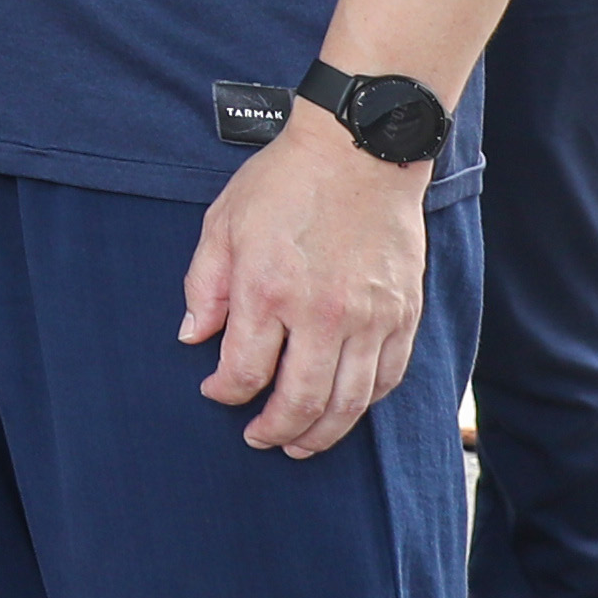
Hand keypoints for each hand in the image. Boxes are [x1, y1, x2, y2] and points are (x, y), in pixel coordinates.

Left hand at [184, 123, 427, 455]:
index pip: (245, 371)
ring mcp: (371, 318)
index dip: (226, 392)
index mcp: (268, 291)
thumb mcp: (222, 224)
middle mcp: (323, 314)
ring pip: (349, 402)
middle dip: (276, 430)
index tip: (216, 393)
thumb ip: (205, 286)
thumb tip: (193, 337)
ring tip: (301, 444)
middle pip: (301, 401)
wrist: (359, 152)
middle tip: (260, 439)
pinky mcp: (404, 315)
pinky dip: (364, 403)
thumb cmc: (285, 183)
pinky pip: (387, 378)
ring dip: (323, 433)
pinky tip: (344, 409)